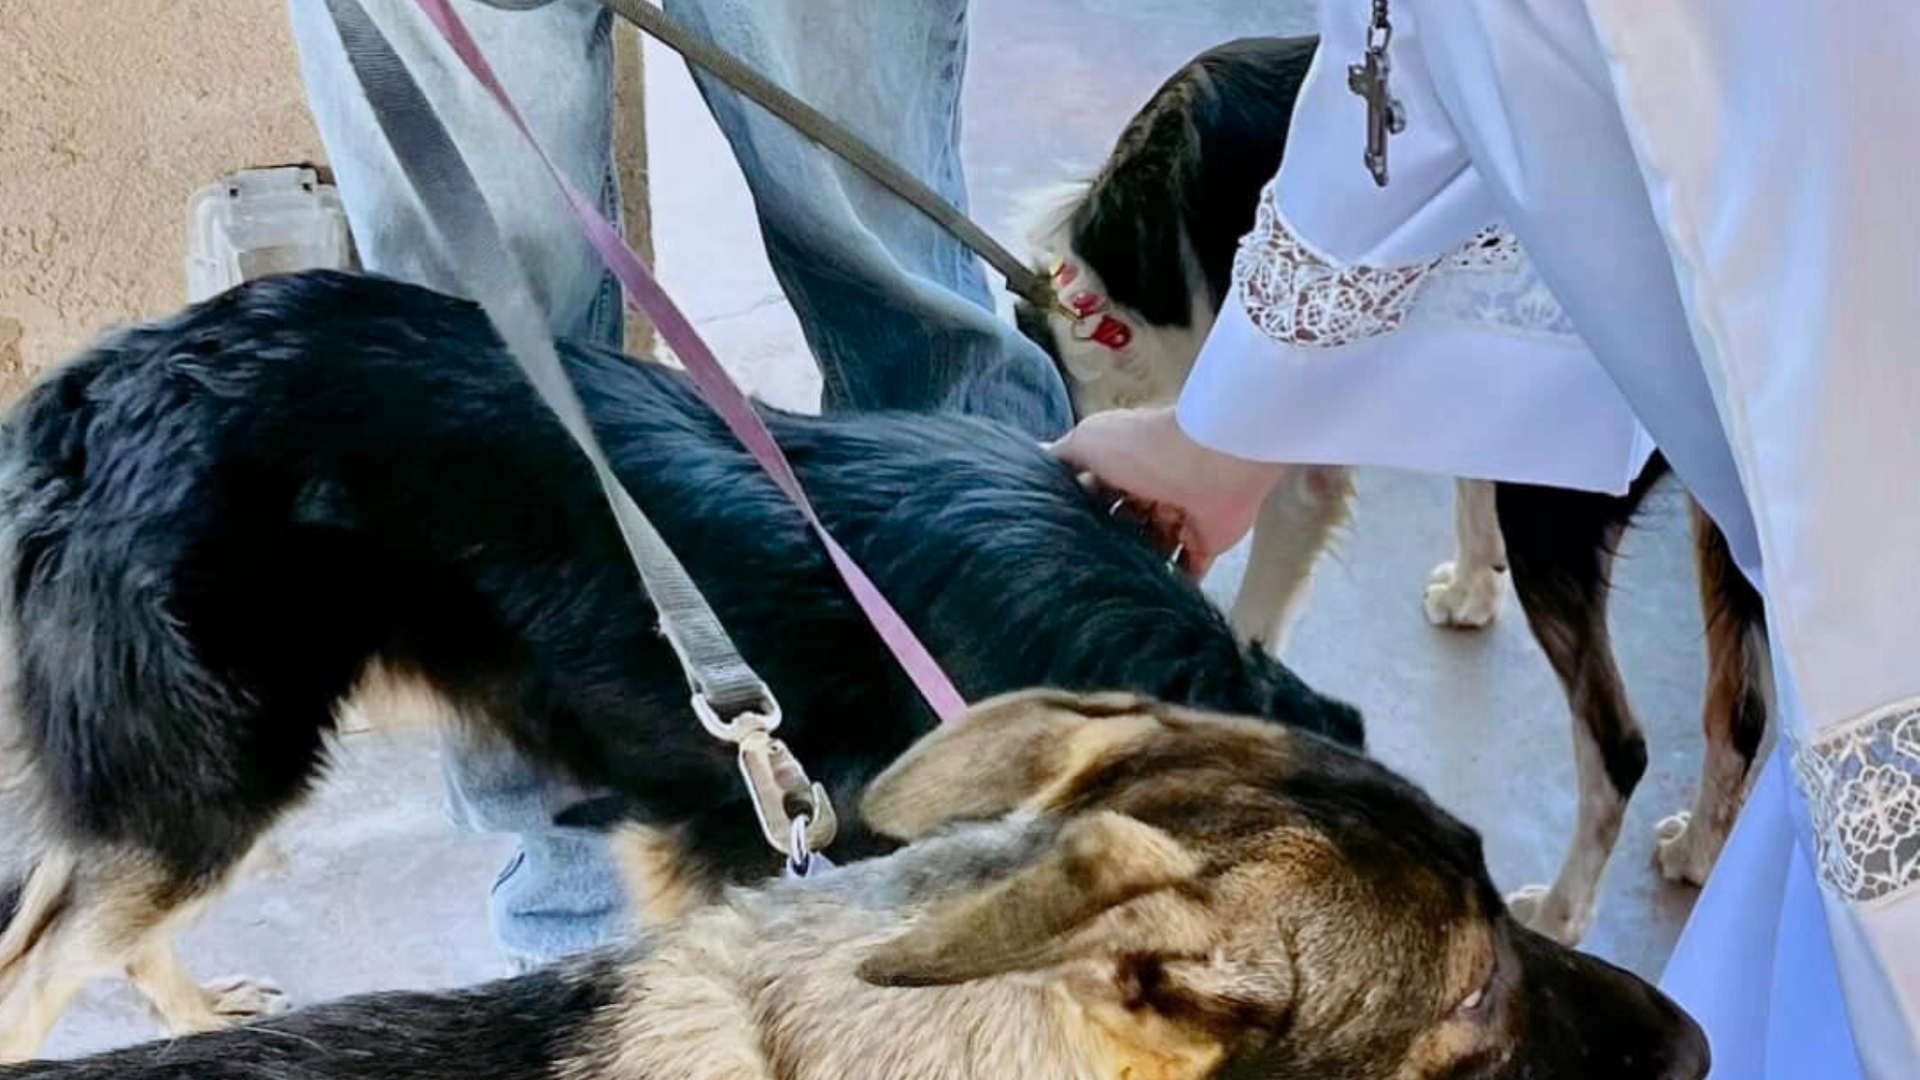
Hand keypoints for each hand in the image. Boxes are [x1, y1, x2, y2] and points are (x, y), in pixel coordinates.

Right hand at [1048, 407, 1285, 574]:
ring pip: (1153, 550)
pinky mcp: (1206, 541)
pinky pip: (1189, 570)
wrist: (1211, 461)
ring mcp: (1181, 517)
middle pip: (1125, 525)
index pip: (1098, 494)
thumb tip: (1039, 461)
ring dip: (1135, 565)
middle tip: (1083, 568)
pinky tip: (1147, 600)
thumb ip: (1063, 456)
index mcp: (1126, 466)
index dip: (1081, 512)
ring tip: (1110, 588)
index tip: (1060, 536)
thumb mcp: (1089, 440)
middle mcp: (1153, 491)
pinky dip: (1173, 584)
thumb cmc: (1145, 448)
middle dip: (1107, 542)